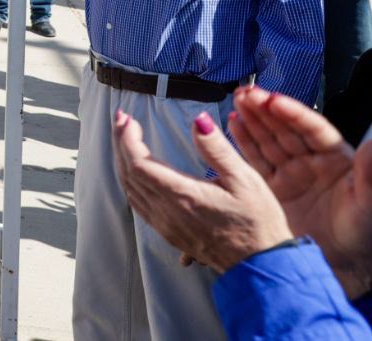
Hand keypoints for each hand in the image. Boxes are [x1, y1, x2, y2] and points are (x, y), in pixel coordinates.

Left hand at [112, 109, 292, 273]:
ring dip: (123, 160)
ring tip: (125, 137)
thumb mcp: (246, 179)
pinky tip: (135, 168)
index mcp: (184, 196)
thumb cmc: (258, 222)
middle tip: (122, 119)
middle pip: (128, 173)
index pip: (139, 163)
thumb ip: (217, 149)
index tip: (127, 118)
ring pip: (130, 188)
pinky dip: (130, 180)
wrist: (261, 265)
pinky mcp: (168, 232)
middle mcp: (167, 212)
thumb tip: (199, 120)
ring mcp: (165, 224)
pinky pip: (138, 203)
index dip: (127, 138)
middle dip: (121, 142)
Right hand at [229, 87, 371, 296]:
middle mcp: (311, 163)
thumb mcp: (367, 204)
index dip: (292, 113)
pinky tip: (233, 124)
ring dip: (252, 119)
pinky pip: (255, 159)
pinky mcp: (272, 188)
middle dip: (265, 109)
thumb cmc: (361, 236)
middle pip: (286, 128)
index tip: (274, 100)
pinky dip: (243, 141)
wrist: (340, 268)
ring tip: (237, 101)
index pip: (312, 129)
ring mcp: (290, 174)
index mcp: (336, 160)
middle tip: (246, 93)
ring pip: (269, 139)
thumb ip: (370, 174)